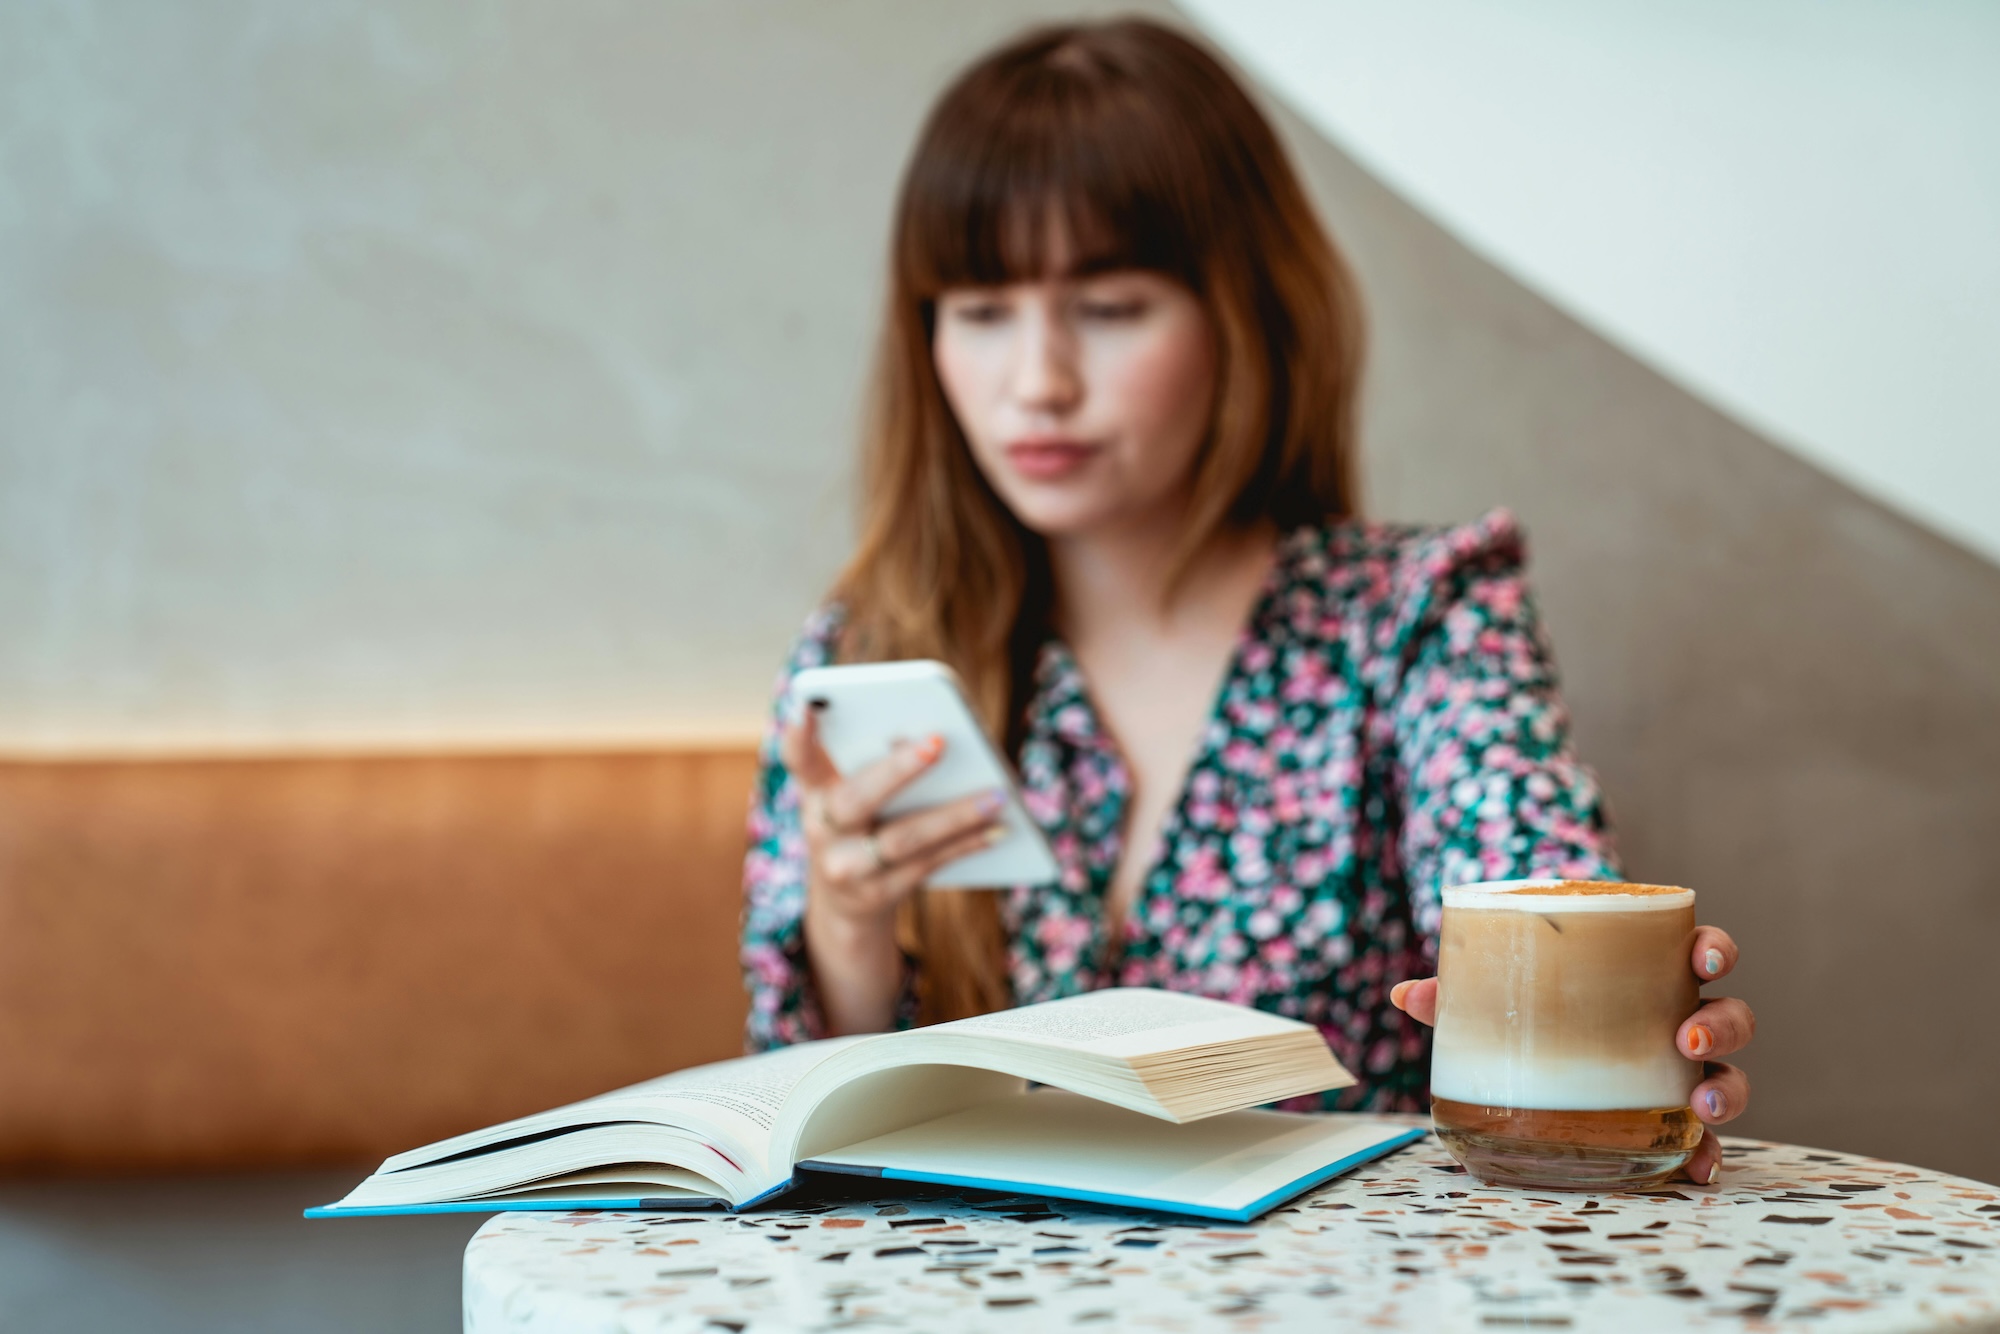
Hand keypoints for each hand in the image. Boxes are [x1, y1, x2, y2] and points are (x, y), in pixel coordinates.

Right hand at [781, 704, 1006, 1032]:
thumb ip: (878, 766)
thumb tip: (934, 744)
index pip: (800, 760)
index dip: (799, 736)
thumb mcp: (853, 795)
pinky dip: (966, 844)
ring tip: (996, 795)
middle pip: (856, 799)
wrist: (844, 903)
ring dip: (954, 815)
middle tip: (938, 742)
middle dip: (897, 770)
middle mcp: (821, 830)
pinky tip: (999, 829)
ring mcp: (846, 869)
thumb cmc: (861, 825)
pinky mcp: (877, 895)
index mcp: (814, 792)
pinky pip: (928, 865)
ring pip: (901, 839)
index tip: (807, 705)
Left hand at [1391, 925, 1753, 1186]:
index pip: (1701, 949)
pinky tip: (1698, 1171)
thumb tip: (1404, 996)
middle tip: (1685, 1038)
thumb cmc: (1537, 1002)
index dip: (1712, 947)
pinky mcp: (1672, 1120)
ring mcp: (1681, 1072)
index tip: (1700, 955)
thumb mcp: (1502, 990)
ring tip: (1700, 1103)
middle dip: (1720, 1024)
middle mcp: (1679, 1021)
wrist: (1542, 1044)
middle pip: (1729, 1016)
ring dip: (1724, 1089)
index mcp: (1650, 973)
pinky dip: (1705, 1154)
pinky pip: (1702, 1138)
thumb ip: (1461, 992)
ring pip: (1729, 1075)